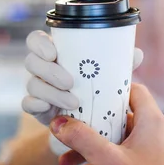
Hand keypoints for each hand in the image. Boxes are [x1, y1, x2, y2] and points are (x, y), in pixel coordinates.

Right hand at [21, 30, 142, 125]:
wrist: (93, 124)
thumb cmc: (101, 91)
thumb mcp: (110, 77)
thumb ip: (119, 65)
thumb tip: (136, 54)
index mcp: (56, 53)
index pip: (36, 40)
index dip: (39, 43)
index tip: (53, 53)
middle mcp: (43, 68)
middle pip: (31, 61)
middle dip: (49, 71)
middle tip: (70, 82)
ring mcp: (38, 88)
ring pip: (32, 84)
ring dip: (51, 92)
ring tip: (73, 102)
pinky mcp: (37, 109)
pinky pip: (27, 104)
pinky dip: (38, 106)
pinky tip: (51, 110)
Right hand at [49, 83, 163, 164]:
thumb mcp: (107, 160)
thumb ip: (81, 138)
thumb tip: (58, 123)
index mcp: (151, 122)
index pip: (133, 90)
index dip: (112, 88)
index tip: (90, 91)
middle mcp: (154, 134)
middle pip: (119, 117)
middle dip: (91, 125)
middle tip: (71, 127)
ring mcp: (153, 153)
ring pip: (117, 141)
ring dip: (92, 147)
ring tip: (67, 159)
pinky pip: (123, 159)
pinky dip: (104, 162)